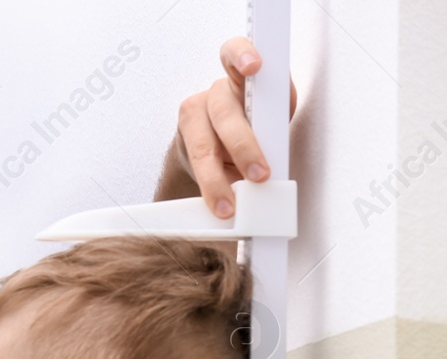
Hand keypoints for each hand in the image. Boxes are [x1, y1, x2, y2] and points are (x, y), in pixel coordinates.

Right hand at [167, 36, 299, 216]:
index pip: (235, 53)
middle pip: (225, 113)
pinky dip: (210, 186)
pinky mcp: (183, 139)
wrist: (220, 151)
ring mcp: (195, 115)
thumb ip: (273, 125)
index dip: (243, 56)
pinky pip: (195, 164)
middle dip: (244, 147)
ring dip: (218, 178)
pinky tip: (218, 200)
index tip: (254, 66)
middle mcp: (217, 92)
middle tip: (260, 175)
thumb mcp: (271, 121)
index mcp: (244, 78)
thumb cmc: (254, 131)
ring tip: (230, 202)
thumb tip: (277, 160)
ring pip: (204, 146)